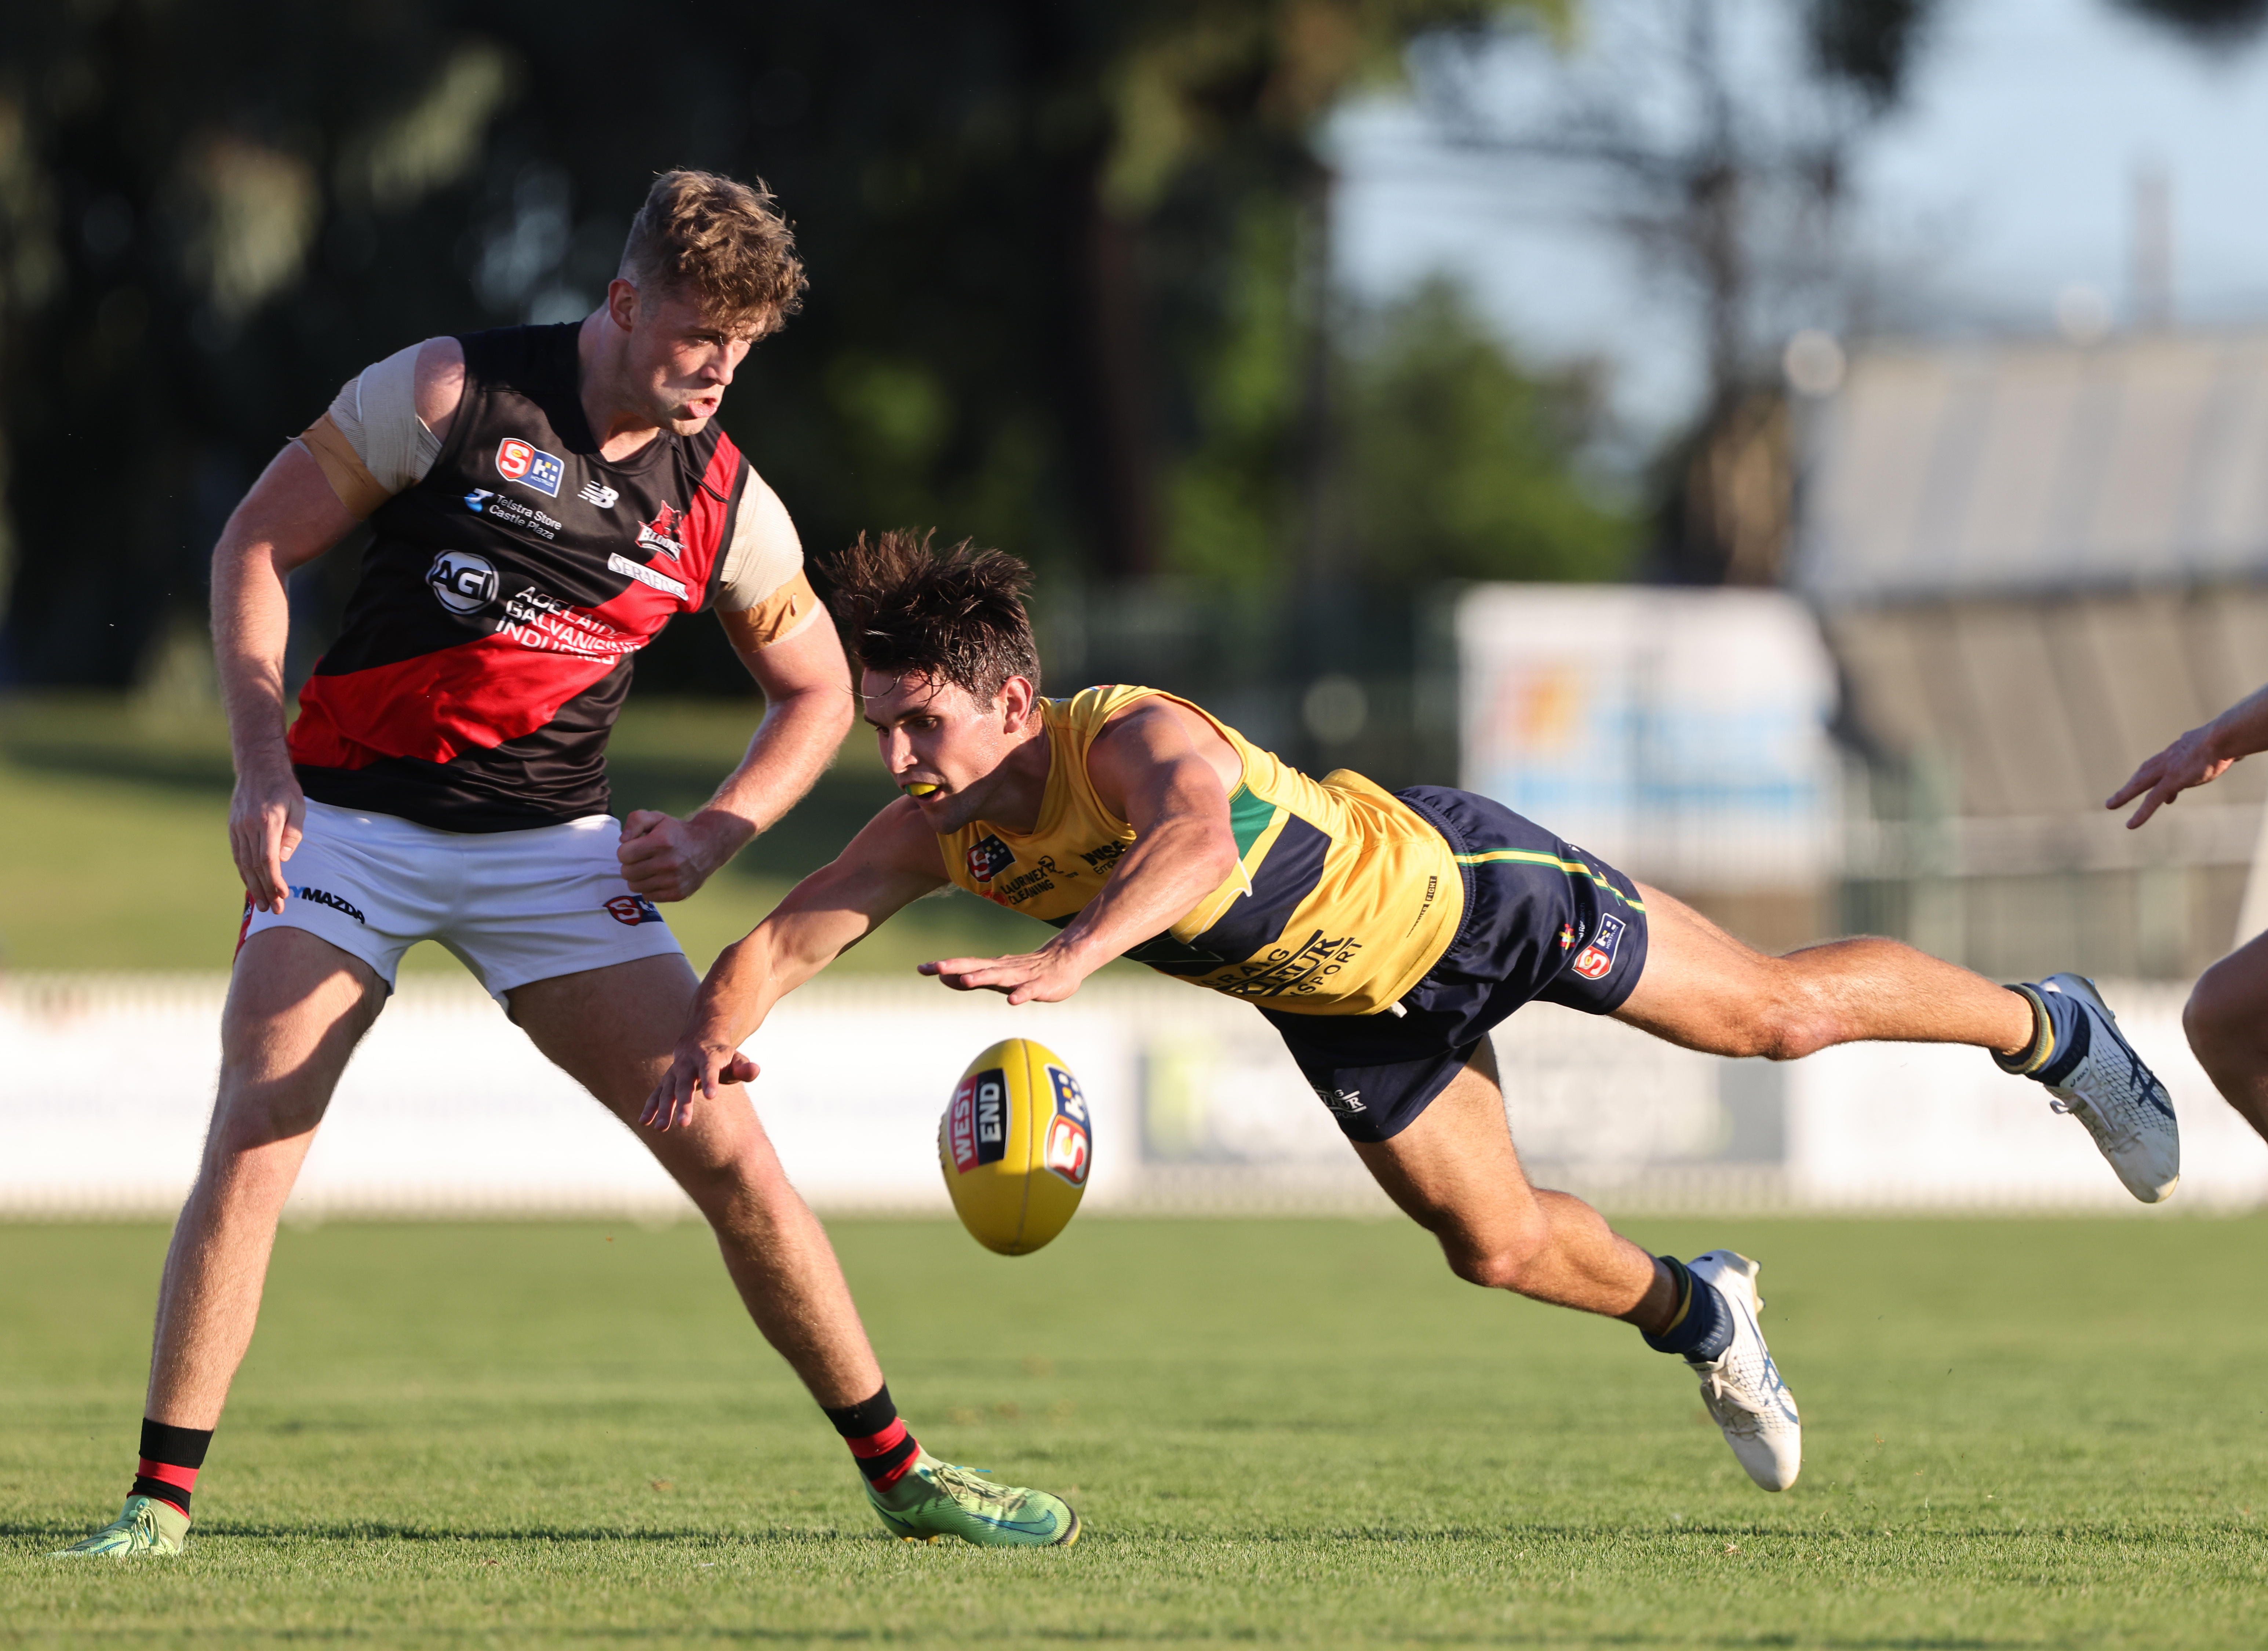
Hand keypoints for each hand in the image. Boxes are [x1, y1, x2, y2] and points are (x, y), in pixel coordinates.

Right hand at [230, 759, 305, 914]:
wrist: (258, 767)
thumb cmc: (284, 787)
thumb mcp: (297, 807)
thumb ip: (292, 834)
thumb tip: (284, 860)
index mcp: (266, 821)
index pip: (267, 859)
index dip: (274, 880)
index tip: (283, 895)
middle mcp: (247, 826)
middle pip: (254, 866)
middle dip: (264, 890)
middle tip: (275, 910)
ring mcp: (237, 827)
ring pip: (243, 863)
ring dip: (253, 886)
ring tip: (263, 904)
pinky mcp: (232, 827)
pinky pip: (237, 855)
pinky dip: (244, 872)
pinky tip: (251, 885)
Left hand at [618, 808, 750, 901]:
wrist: (708, 846)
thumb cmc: (676, 832)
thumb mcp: (657, 818)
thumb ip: (635, 821)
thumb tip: (622, 841)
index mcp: (661, 842)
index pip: (623, 854)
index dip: (626, 850)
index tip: (636, 847)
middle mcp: (668, 863)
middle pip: (627, 872)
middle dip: (630, 864)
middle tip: (642, 859)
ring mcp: (674, 881)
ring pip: (635, 886)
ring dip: (638, 877)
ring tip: (649, 868)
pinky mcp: (677, 894)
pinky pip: (648, 896)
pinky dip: (649, 887)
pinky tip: (658, 878)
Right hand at [641, 1039, 759, 1131]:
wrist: (699, 1040)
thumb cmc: (722, 1056)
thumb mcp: (736, 1059)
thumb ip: (745, 1068)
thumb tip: (754, 1071)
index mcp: (708, 1056)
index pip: (709, 1068)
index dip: (710, 1081)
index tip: (711, 1097)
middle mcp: (687, 1064)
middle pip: (685, 1084)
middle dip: (684, 1103)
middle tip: (684, 1124)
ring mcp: (674, 1072)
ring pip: (667, 1091)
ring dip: (664, 1109)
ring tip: (661, 1128)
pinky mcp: (666, 1081)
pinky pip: (656, 1094)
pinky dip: (650, 1107)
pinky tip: (644, 1122)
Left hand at [917, 946, 1092, 1005]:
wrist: (1067, 959)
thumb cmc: (1028, 970)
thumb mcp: (998, 975)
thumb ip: (973, 977)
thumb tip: (944, 978)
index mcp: (993, 967)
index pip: (964, 965)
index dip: (944, 967)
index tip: (921, 968)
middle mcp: (1004, 968)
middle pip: (977, 967)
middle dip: (956, 967)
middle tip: (936, 968)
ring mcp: (1022, 976)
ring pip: (1000, 976)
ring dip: (983, 977)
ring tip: (966, 980)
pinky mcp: (1041, 985)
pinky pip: (1029, 991)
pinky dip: (1020, 995)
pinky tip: (1012, 1001)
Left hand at [2107, 723, 2236, 827]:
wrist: (2224, 736)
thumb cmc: (2229, 738)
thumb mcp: (2223, 747)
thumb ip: (2224, 753)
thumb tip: (2238, 755)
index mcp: (2181, 749)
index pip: (2163, 762)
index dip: (2157, 771)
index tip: (2158, 783)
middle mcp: (2169, 758)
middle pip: (2144, 771)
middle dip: (2131, 782)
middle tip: (2118, 794)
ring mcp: (2168, 770)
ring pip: (2140, 784)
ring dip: (2124, 795)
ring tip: (2110, 804)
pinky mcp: (2171, 781)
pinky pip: (2152, 800)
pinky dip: (2141, 813)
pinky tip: (2131, 825)